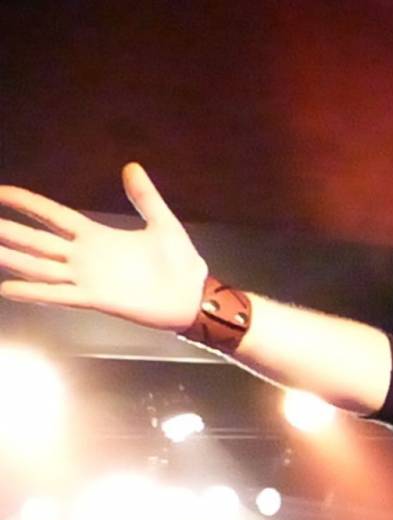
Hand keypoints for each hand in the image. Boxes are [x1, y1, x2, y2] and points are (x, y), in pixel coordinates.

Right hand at [0, 163, 207, 331]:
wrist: (194, 296)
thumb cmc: (181, 263)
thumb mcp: (163, 223)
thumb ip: (144, 197)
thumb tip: (131, 166)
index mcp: (96, 236)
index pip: (51, 215)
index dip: (25, 203)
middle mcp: (84, 257)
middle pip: (35, 240)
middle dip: (6, 230)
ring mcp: (87, 279)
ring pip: (39, 267)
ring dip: (11, 259)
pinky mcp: (96, 299)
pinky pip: (59, 295)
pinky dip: (34, 293)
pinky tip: (8, 290)